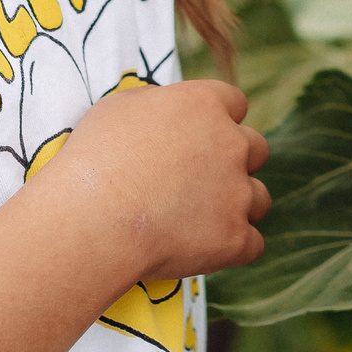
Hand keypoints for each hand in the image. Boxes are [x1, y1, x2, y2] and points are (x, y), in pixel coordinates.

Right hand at [30, 78, 269, 286]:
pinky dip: (232, 248)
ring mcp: (237, 193)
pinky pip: (253, 244)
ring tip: (198, 220)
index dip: (219, 120)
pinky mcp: (235, 239)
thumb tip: (166, 109)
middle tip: (199, 181)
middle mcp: (232, 144)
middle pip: (256, 149)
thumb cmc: (95, 159)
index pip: (235, 102)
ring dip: (237, 206)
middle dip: (235, 162)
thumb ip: (156, 103)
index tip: (199, 138)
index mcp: (205, 105)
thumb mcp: (118, 107)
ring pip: (259, 198)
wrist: (92, 219)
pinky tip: (203, 249)